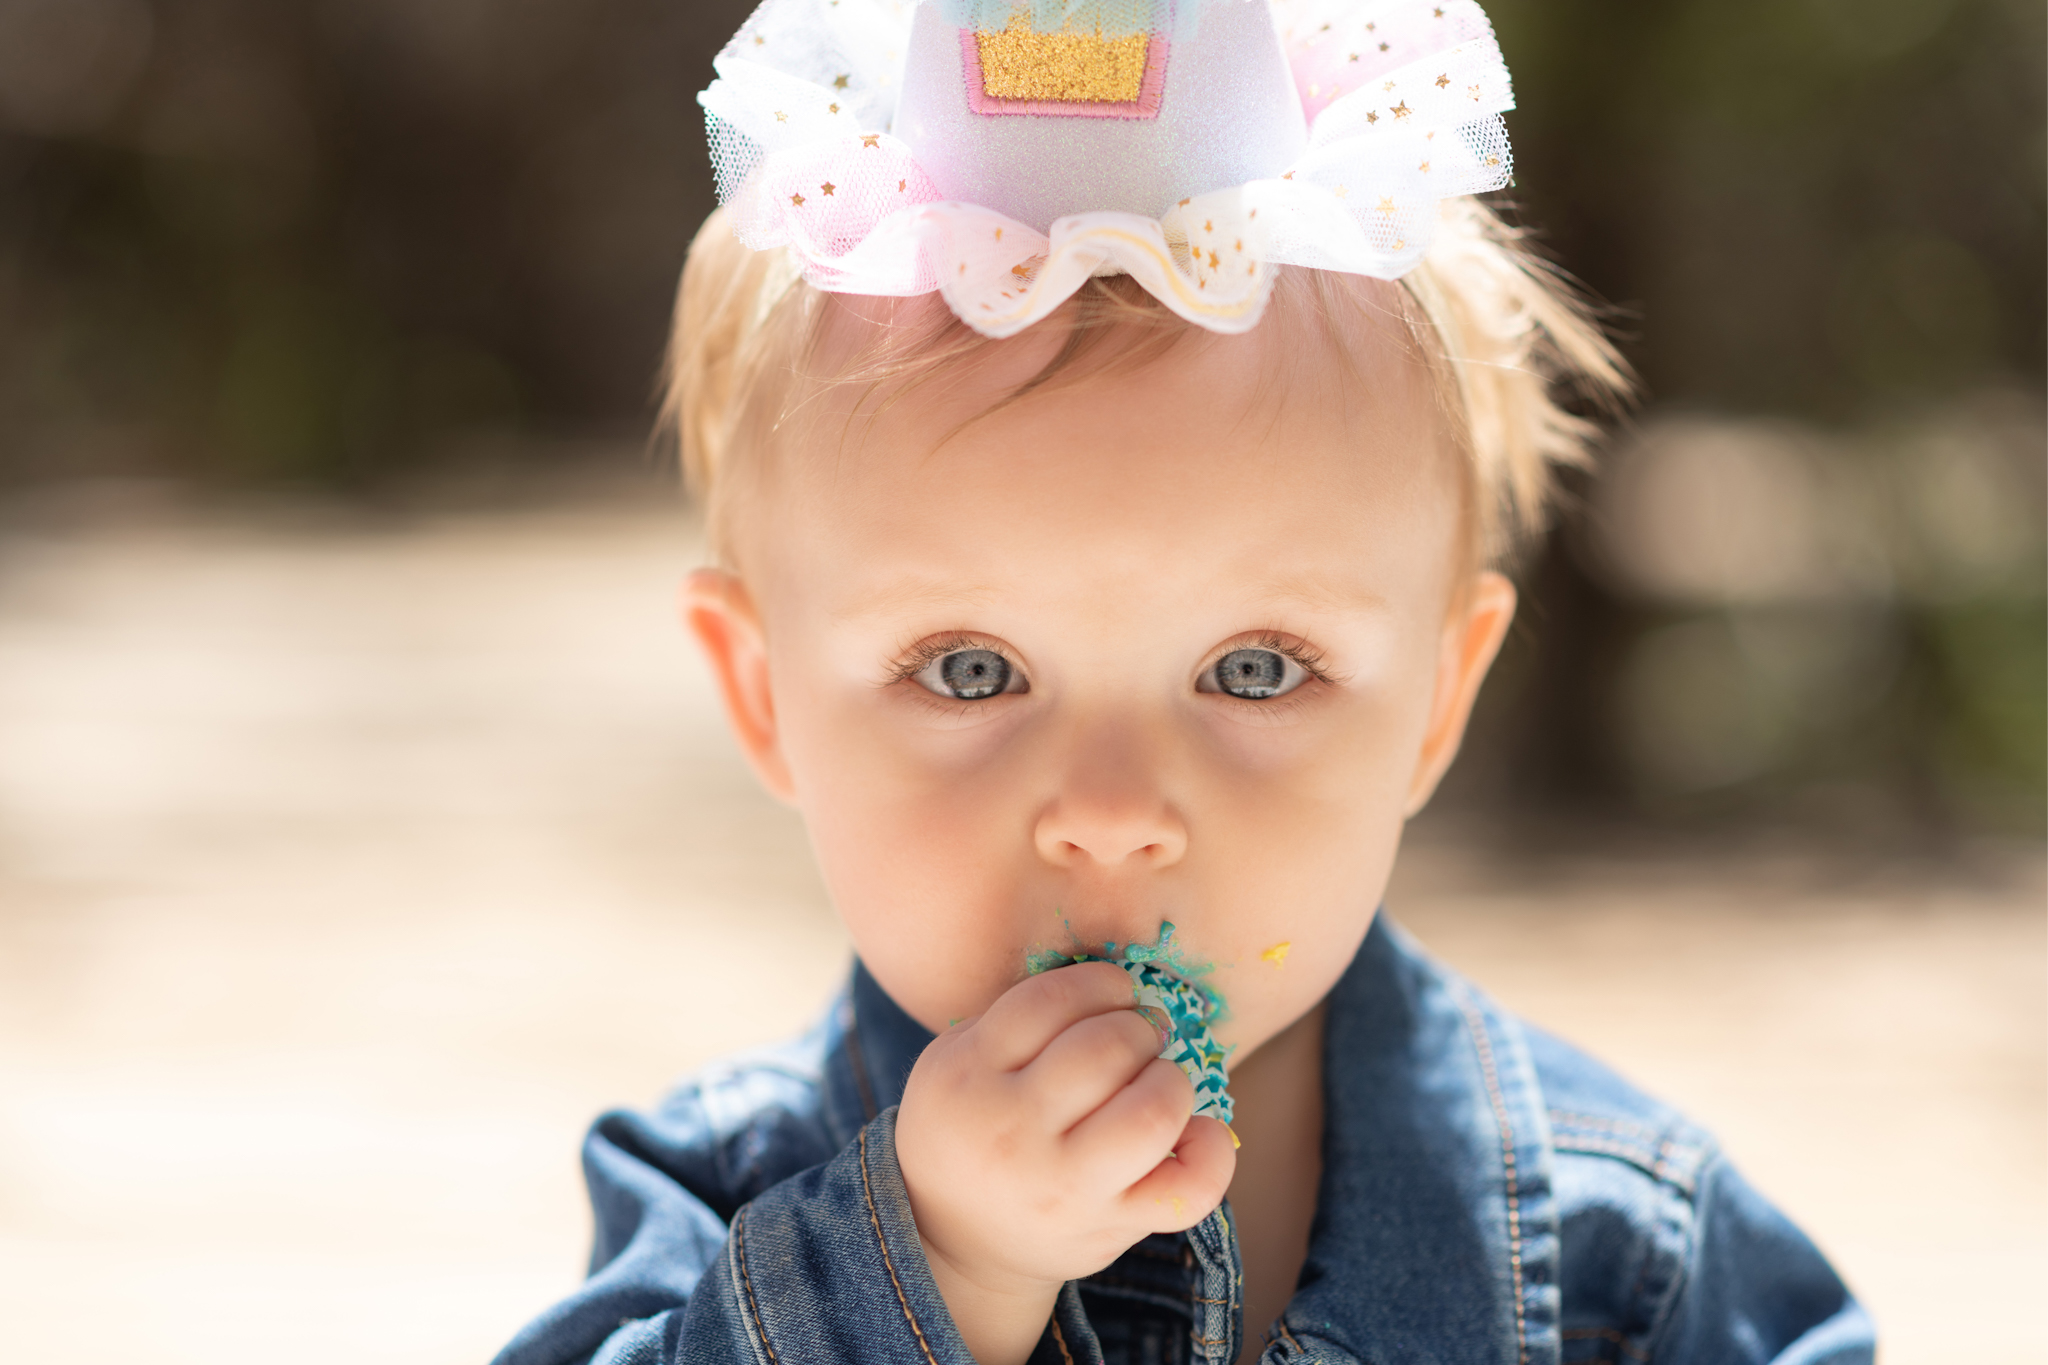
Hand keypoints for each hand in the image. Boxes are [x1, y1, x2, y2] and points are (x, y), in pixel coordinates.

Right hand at [896, 962, 1236, 1364]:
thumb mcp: (955, 1060)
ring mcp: (1065, 1186)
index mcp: (969, 1074)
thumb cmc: (969, 1128)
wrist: (955, 1239)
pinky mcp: (1110, 1227)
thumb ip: (1015, 1017)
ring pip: (1151, 1113)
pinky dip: (1212, 1153)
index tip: (1116, 992)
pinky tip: (1198, 1132)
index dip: (1099, 983)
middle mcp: (1013, 1131)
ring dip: (1170, 1081)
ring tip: (1159, 1082)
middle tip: (1141, 1036)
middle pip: (1105, 1049)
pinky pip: (1188, 1189)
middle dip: (1139, 1027)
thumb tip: (1111, 983)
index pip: (1049, 1001)